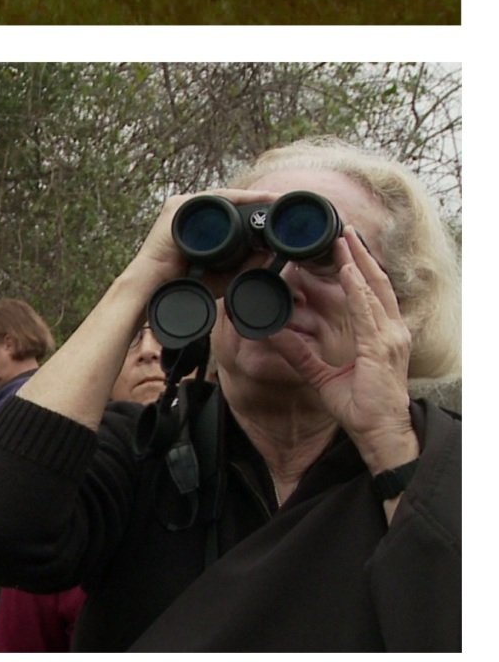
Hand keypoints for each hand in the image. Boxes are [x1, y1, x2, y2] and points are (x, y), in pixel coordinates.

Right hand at [122, 187, 275, 294]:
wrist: (157, 286)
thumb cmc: (185, 281)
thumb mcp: (223, 273)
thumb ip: (244, 264)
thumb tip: (270, 254)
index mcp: (199, 226)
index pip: (231, 212)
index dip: (256, 210)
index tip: (280, 213)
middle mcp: (190, 213)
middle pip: (230, 202)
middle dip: (257, 201)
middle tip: (283, 203)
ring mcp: (183, 207)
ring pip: (224, 197)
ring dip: (251, 197)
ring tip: (274, 200)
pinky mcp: (178, 206)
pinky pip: (214, 198)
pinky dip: (236, 197)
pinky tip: (256, 198)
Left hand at [267, 228, 414, 463]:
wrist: (378, 430)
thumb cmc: (359, 406)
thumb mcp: (320, 375)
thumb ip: (298, 353)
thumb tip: (272, 334)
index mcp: (380, 335)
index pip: (369, 294)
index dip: (356, 270)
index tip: (340, 249)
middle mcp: (389, 330)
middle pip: (375, 283)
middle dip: (359, 255)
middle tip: (343, 231)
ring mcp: (389, 337)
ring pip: (372, 290)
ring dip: (357, 263)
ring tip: (343, 240)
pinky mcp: (381, 347)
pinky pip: (368, 311)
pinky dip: (357, 290)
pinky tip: (347, 272)